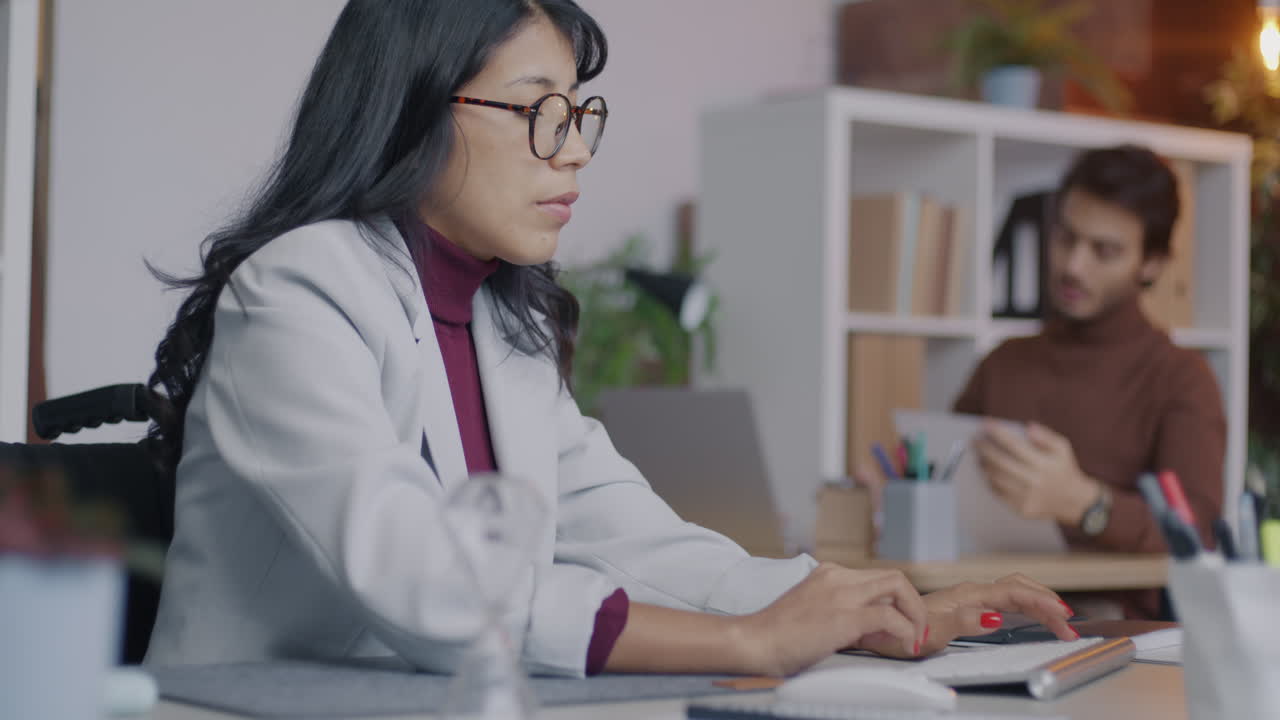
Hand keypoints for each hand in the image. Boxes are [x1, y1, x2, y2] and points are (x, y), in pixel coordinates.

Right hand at [735, 563, 927, 675]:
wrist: (756, 641)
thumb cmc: (779, 635)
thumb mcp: (815, 612)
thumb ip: (844, 611)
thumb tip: (874, 627)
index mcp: (829, 573)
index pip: (877, 578)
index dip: (896, 601)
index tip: (900, 623)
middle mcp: (838, 576)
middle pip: (894, 577)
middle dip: (914, 603)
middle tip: (918, 627)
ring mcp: (842, 593)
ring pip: (898, 586)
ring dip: (916, 613)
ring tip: (916, 636)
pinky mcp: (845, 616)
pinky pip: (890, 617)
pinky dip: (905, 631)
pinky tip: (904, 645)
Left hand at [859, 573, 1076, 656]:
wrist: (880, 629)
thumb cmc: (903, 632)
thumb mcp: (934, 631)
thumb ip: (965, 621)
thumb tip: (995, 616)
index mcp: (969, 595)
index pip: (1015, 593)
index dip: (1042, 603)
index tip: (1063, 617)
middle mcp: (972, 593)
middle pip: (1019, 589)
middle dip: (1047, 602)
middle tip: (1069, 624)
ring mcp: (970, 599)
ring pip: (1014, 594)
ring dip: (1039, 604)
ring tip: (1060, 622)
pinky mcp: (968, 608)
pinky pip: (1005, 602)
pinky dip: (1025, 608)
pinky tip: (1032, 618)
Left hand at [975, 422, 1099, 523]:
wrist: (1074, 501)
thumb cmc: (1063, 470)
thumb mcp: (1062, 448)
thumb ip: (1045, 436)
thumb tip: (1027, 427)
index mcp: (1044, 464)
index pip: (1014, 445)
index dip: (997, 433)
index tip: (986, 424)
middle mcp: (1034, 481)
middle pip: (1001, 462)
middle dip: (984, 448)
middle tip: (975, 439)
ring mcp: (1027, 497)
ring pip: (997, 478)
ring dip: (984, 465)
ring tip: (979, 455)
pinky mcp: (1021, 509)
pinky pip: (999, 493)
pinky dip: (990, 481)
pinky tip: (987, 472)